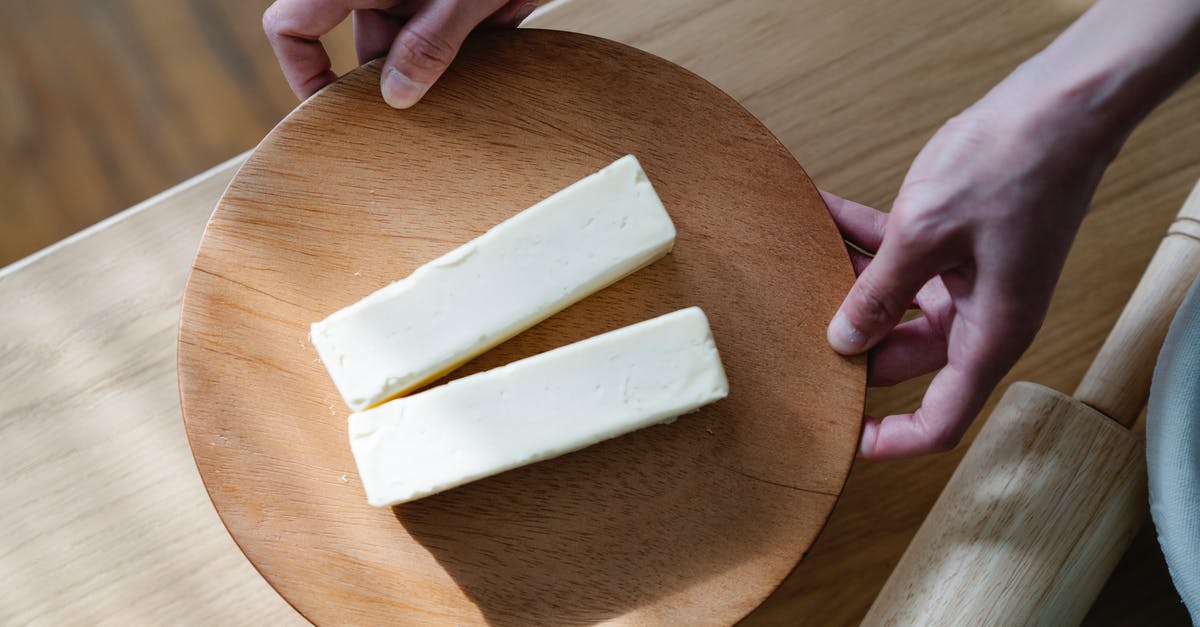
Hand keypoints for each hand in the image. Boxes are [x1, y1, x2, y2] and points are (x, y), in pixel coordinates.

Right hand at [263, 0, 537, 106]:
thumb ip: (429, 43)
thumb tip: (396, 97)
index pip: (291, 26)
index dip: (305, 73)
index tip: (334, 112)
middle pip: (368, 44)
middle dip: (404, 74)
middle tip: (437, 101)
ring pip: (416, 43)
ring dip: (451, 59)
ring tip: (485, 47)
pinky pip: (452, 31)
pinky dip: (477, 39)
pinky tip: (504, 28)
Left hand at [825, 82, 1119, 459]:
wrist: (1062, 104)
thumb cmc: (1012, 167)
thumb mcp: (926, 234)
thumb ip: (880, 292)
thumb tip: (843, 341)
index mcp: (990, 334)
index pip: (942, 418)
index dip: (893, 439)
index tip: (844, 441)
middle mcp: (981, 315)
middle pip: (902, 357)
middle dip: (849, 344)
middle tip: (790, 332)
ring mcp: (968, 278)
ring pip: (892, 302)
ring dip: (845, 282)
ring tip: (794, 264)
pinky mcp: (954, 242)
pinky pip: (897, 254)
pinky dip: (858, 236)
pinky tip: (815, 210)